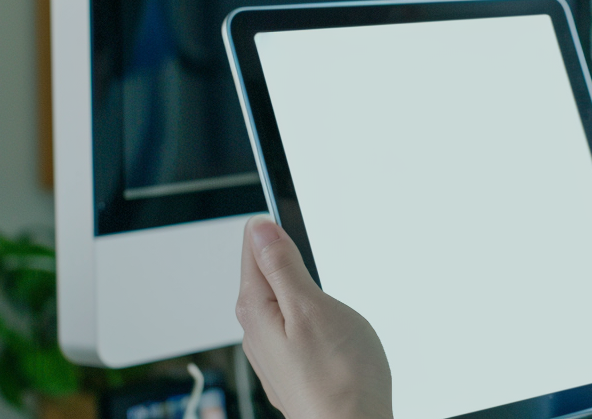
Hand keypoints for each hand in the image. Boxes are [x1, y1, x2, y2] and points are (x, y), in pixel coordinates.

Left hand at [237, 215, 393, 418]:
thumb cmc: (338, 379)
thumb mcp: (311, 308)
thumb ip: (283, 267)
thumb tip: (260, 230)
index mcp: (256, 311)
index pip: (252, 252)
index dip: (269, 229)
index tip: (281, 212)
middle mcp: (258, 334)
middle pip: (262, 278)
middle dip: (277, 255)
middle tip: (289, 228)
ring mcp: (276, 355)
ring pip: (279, 304)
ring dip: (292, 284)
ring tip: (304, 265)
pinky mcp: (295, 370)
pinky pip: (292, 328)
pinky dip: (303, 312)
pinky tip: (319, 317)